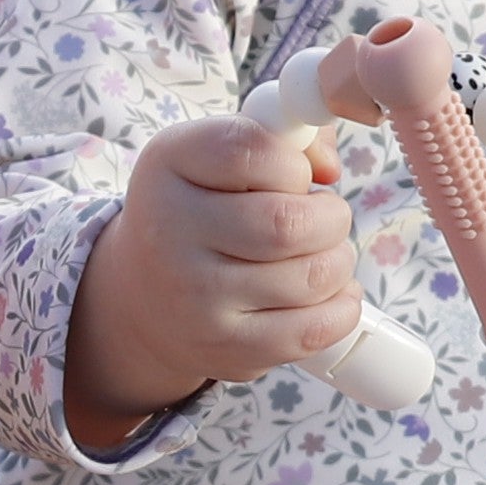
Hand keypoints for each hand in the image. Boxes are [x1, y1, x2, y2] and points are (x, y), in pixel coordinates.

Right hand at [62, 114, 359, 453]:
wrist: (144, 292)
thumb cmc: (203, 208)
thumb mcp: (219, 155)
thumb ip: (284, 136)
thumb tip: (329, 167)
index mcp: (169, 164)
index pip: (253, 150)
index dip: (295, 162)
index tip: (295, 175)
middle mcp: (170, 230)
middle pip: (288, 223)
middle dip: (331, 217)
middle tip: (325, 218)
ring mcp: (195, 298)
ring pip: (311, 277)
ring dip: (338, 261)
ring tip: (321, 254)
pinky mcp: (224, 348)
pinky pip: (312, 331)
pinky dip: (341, 307)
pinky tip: (332, 292)